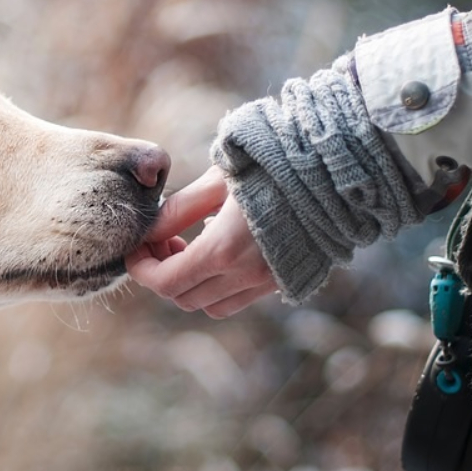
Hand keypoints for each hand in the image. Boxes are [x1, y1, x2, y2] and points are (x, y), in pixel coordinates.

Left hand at [127, 166, 277, 317]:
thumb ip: (179, 210)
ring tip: (188, 246)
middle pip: (183, 298)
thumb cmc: (273, 165)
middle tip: (161, 241)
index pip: (165, 282)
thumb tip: (148, 231)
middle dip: (162, 274)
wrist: (336, 171)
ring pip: (210, 305)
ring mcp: (267, 282)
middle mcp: (246, 275)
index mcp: (224, 250)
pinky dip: (218, 286)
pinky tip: (219, 250)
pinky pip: (238, 299)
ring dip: (190, 284)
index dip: (141, 269)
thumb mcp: (217, 180)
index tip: (135, 249)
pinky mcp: (284, 281)